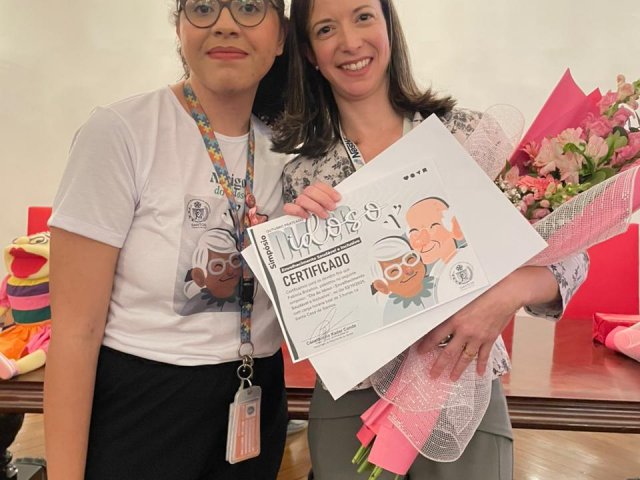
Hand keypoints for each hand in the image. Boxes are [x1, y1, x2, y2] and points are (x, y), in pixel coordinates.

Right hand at [283, 182, 340, 218]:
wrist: (306, 235)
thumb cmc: (320, 222)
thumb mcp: (329, 212)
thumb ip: (332, 207)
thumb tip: (342, 205)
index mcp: (313, 195)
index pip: (318, 185)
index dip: (328, 190)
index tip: (337, 198)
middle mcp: (305, 198)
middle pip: (310, 190)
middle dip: (323, 198)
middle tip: (332, 208)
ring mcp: (297, 205)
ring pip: (302, 198)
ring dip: (314, 206)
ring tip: (324, 215)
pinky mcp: (290, 214)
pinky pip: (289, 208)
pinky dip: (298, 211)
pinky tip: (306, 216)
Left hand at [418, 268, 537, 380]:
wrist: (503, 297)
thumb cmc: (483, 294)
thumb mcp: (460, 301)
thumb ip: (450, 312)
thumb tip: (438, 319)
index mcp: (455, 320)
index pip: (436, 336)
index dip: (427, 346)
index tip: (421, 352)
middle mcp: (465, 331)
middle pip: (449, 352)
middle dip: (439, 365)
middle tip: (433, 374)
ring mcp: (478, 337)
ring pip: (465, 357)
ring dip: (458, 369)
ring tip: (453, 377)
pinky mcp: (489, 339)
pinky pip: (483, 355)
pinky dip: (481, 365)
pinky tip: (479, 372)